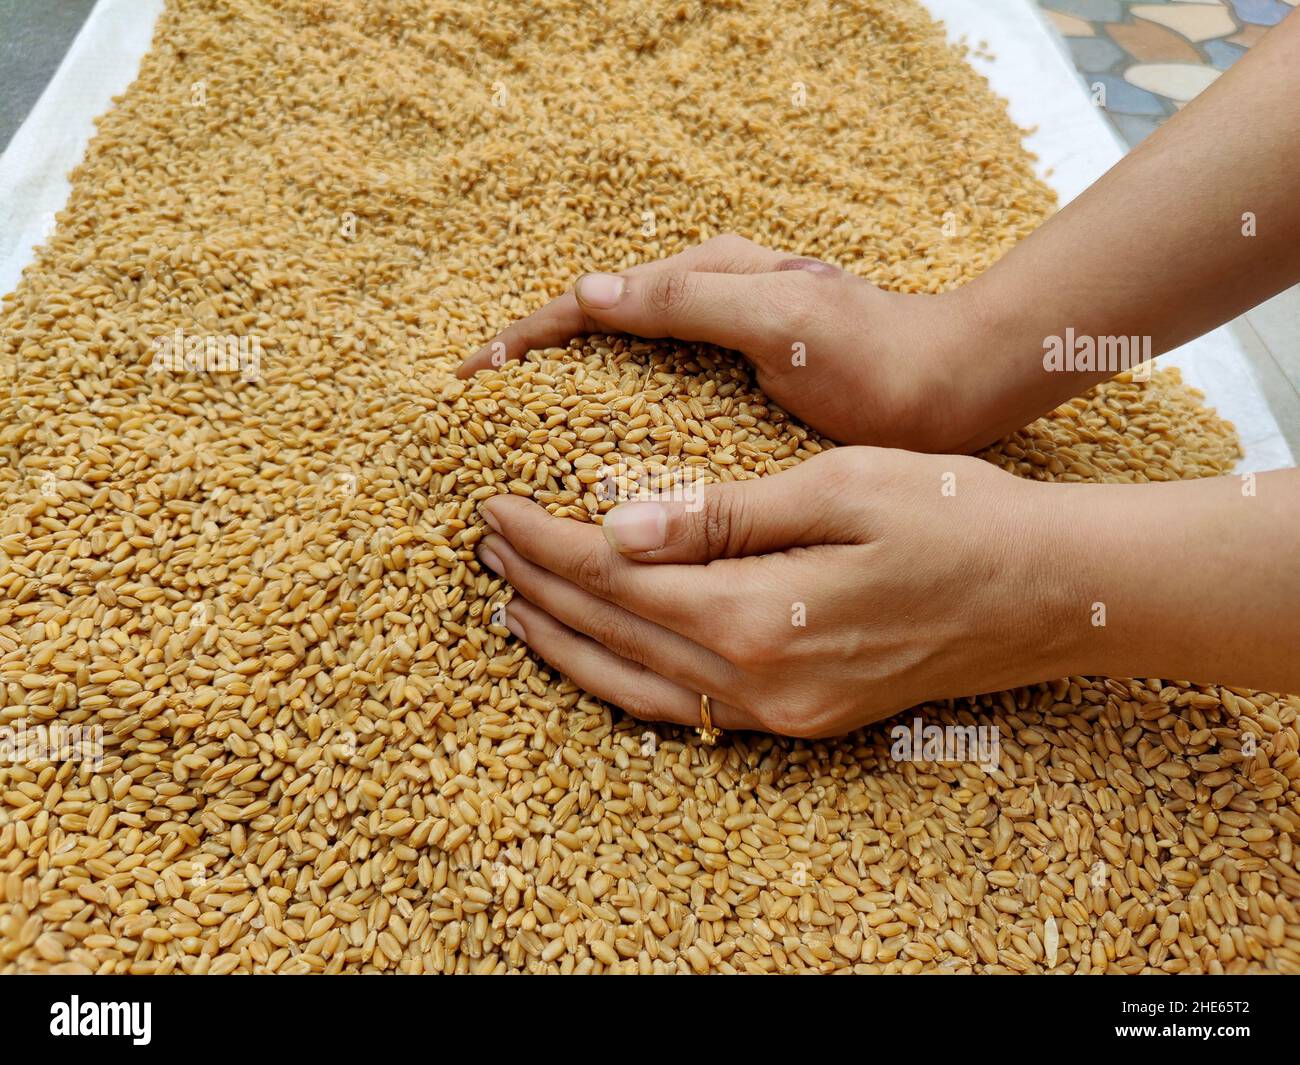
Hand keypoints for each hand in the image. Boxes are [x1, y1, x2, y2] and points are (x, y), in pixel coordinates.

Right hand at [456, 234, 983, 452]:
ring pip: (619, 368)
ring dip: (566, 395)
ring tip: (517, 443)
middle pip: (594, 331)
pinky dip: (616, 423)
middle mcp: (704, 307)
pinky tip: (598, 462)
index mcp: (705, 278)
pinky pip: (657, 401)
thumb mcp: (780, 317)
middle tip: (478, 419)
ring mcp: (718, 350)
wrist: (951, 389)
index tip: (471, 379)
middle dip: (531, 366)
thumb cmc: (875, 353)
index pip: (589, 302)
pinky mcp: (736, 389)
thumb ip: (689, 299)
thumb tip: (589, 293)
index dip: (524, 338)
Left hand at [475, 446, 1070, 737]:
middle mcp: (759, 683)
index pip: (615, 577)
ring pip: (636, 685)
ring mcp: (781, 714)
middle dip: (538, 586)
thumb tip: (618, 522)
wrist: (1051, 593)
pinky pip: (682, 711)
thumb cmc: (956, 517)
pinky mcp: (800, 718)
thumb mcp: (839, 487)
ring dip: (566, 643)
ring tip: (509, 603)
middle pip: (613, 632)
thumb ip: (722, 513)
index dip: (546, 540)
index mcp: (760, 616)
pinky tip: (596, 656)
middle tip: (482, 543)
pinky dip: (623, 681)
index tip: (494, 503)